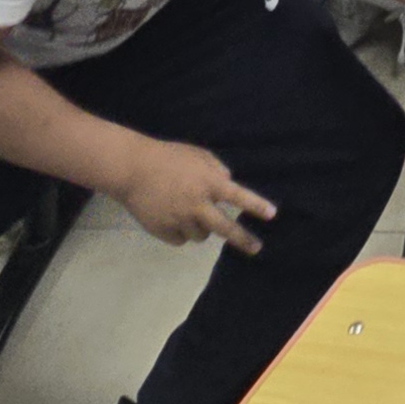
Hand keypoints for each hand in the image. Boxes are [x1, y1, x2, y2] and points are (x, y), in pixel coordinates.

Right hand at [116, 139, 275, 253]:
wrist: (132, 170)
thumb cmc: (168, 158)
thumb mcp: (197, 155)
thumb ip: (216, 169)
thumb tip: (229, 184)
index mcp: (207, 183)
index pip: (237, 196)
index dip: (255, 205)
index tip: (272, 215)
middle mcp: (196, 204)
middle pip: (224, 228)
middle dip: (243, 240)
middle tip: (256, 248)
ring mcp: (179, 220)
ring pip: (202, 235)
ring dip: (201, 227)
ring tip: (187, 211)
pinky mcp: (164, 231)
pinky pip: (181, 239)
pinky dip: (180, 231)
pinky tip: (170, 216)